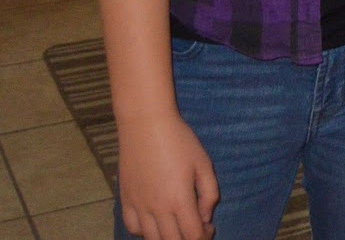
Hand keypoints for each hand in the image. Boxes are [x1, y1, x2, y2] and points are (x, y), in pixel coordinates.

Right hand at [116, 112, 217, 239]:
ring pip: (151, 239)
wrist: (146, 125)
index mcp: (179, 200)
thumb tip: (205, 217)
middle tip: (196, 228)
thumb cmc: (180, 141)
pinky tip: (155, 223)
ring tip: (177, 227)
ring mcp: (138, 206)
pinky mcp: (125, 200)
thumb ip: (209, 194)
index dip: (204, 236)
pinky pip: (133, 228)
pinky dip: (145, 233)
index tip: (209, 227)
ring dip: (167, 238)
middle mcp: (157, 209)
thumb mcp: (204, 164)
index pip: (193, 235)